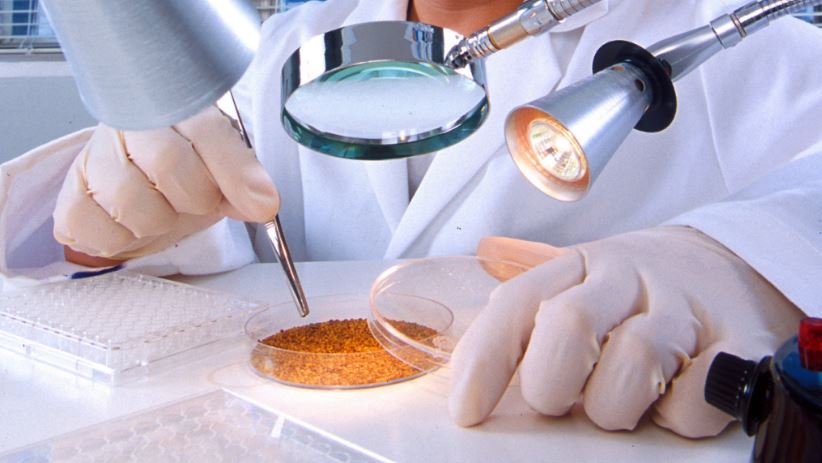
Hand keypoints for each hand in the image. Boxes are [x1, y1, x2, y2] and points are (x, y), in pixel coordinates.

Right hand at [53, 106, 278, 259]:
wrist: (143, 179)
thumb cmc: (189, 167)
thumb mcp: (225, 167)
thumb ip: (243, 179)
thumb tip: (262, 203)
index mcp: (175, 104)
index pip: (207, 130)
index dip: (236, 171)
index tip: (263, 204)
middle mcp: (128, 122)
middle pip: (167, 163)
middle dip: (196, 196)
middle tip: (199, 199)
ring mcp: (93, 156)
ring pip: (130, 203)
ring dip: (158, 220)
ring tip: (163, 208)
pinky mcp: (71, 193)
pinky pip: (90, 226)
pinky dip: (118, 239)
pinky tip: (130, 223)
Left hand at [449, 226, 802, 437]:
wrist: (729, 268)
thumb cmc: (634, 298)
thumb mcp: (577, 291)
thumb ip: (529, 327)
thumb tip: (470, 389)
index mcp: (579, 265)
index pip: (518, 304)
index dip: (485, 360)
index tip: (468, 412)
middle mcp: (629, 276)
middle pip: (570, 324)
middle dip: (552, 381)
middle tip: (560, 402)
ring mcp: (685, 306)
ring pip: (634, 361)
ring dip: (615, 405)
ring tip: (621, 403)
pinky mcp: (740, 342)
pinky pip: (696, 398)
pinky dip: (677, 416)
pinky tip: (673, 402)